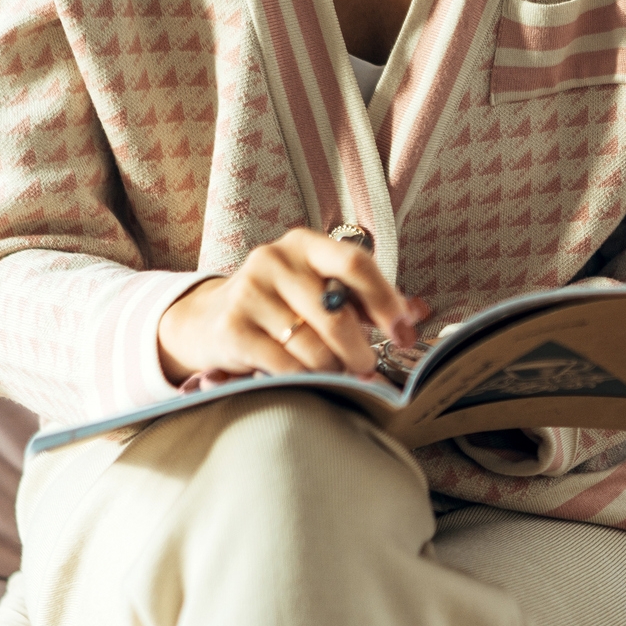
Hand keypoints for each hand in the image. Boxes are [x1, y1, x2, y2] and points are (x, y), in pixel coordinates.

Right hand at [156, 228, 426, 384]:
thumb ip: (366, 298)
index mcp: (305, 244)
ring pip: (312, 346)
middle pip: (335, 313)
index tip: (403, 333)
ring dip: (334, 369)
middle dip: (360, 350)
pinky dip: (305, 379)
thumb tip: (418, 313)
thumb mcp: (320, 289)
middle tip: (369, 369)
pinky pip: (284, 365)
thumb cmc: (281, 305)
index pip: (356, 263)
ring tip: (338, 375)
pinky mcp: (231, 329)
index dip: (386, 301)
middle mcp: (274, 260)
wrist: (207, 320)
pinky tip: (309, 381)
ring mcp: (248, 292)